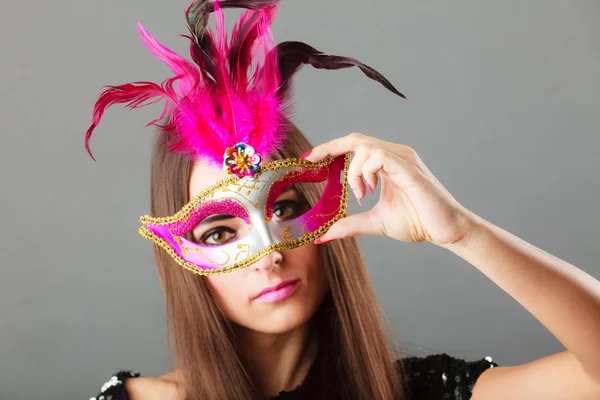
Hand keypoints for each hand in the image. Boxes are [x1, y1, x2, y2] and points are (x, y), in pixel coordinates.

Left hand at [303, 132, 477, 246]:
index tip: (309, 160)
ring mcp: (403, 159)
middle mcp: (395, 155)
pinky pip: (378, 157)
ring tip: (359, 194)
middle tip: (310, 162)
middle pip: (355, 138)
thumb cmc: (417, 222)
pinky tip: (369, 191)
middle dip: (329, 147)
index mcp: (387, 163)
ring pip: (364, 147)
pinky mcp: (409, 168)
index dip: (330, 149)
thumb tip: (323, 235)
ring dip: (352, 171)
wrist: (445, 231)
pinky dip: (365, 172)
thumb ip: (350, 224)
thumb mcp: (375, 222)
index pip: (354, 147)